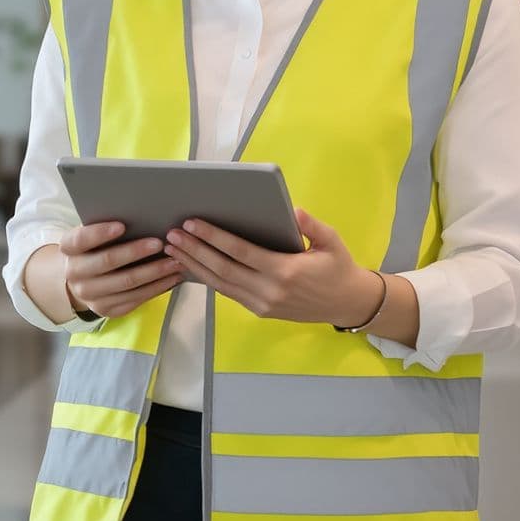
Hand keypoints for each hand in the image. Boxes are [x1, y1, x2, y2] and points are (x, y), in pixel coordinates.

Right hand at [55, 220, 182, 320]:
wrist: (83, 278)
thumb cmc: (96, 247)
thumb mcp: (93, 233)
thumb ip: (107, 224)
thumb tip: (141, 212)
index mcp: (69, 248)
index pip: (82, 239)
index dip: (100, 233)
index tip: (122, 225)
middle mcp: (75, 273)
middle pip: (108, 261)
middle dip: (136, 251)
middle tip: (160, 242)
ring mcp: (89, 295)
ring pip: (127, 283)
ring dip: (154, 272)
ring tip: (175, 261)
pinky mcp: (106, 310)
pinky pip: (135, 299)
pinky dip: (156, 288)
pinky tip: (171, 278)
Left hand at [164, 209, 384, 326]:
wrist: (347, 304)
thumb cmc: (338, 267)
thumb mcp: (331, 242)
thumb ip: (311, 225)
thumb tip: (292, 210)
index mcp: (285, 271)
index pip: (240, 252)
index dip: (213, 237)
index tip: (192, 223)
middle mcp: (270, 291)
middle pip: (222, 269)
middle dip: (194, 250)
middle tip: (172, 234)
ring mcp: (262, 304)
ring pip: (220, 284)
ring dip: (194, 266)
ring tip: (173, 249)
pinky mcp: (260, 310)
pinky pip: (228, 292)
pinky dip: (207, 278)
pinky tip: (193, 265)